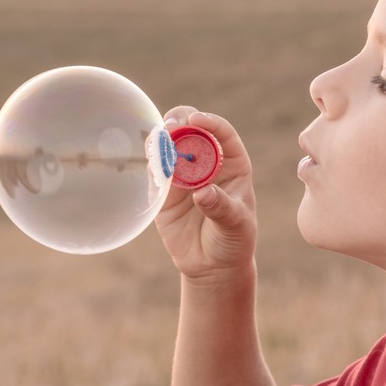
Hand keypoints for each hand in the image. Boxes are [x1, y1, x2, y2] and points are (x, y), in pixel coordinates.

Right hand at [154, 108, 256, 279]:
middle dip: (180, 122)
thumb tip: (203, 194)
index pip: (221, 133)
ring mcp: (183, 174)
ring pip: (169, 146)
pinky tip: (150, 163)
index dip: (209, 122)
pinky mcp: (163, 190)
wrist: (212, 265)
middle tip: (170, 127)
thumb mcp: (236, 225)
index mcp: (232, 163)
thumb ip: (221, 207)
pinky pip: (154, 170)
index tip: (196, 120)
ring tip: (157, 144)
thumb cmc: (233, 240)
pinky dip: (150, 162)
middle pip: (191, 130)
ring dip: (161, 139)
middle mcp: (206, 162)